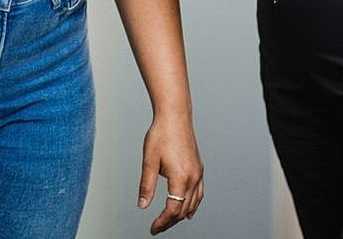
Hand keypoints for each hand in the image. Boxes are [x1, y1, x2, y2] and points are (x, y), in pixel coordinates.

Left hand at [137, 112, 203, 233]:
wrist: (175, 116)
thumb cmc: (161, 134)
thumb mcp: (149, 161)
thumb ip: (146, 185)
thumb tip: (142, 205)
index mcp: (181, 178)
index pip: (173, 209)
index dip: (162, 222)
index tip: (153, 228)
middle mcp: (193, 178)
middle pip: (184, 210)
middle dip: (170, 221)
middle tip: (157, 227)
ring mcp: (198, 173)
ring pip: (194, 203)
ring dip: (181, 215)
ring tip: (169, 221)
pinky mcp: (199, 168)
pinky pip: (199, 193)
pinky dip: (193, 204)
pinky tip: (188, 209)